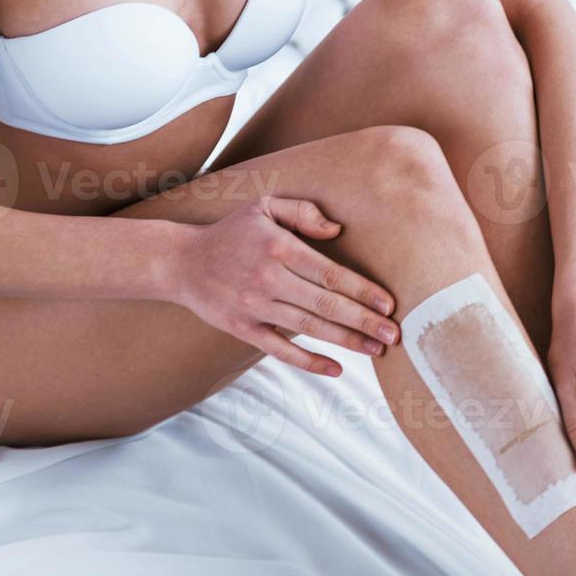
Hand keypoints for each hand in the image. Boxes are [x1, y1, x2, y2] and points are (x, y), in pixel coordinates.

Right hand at [170, 196, 399, 376]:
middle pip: (325, 304)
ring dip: (346, 341)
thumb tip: (338, 230)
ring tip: (376, 350)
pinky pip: (280, 349)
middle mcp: (268, 279)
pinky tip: (335, 368)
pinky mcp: (242, 329)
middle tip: (394, 335)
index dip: (362, 290)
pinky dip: (308, 361)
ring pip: (309, 327)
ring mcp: (254, 307)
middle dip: (364, 321)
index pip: (330, 273)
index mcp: (278, 248)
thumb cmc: (231, 233)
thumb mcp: (264, 207)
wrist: (181, 262)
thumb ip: (303, 212)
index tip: (389, 304)